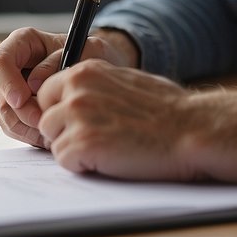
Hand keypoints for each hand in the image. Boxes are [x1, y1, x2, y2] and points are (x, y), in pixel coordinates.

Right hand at [0, 26, 139, 147]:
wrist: (98, 71)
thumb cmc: (92, 55)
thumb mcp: (87, 49)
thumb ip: (59, 61)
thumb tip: (33, 83)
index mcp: (23, 42)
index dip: (7, 83)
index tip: (22, 99)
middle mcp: (11, 64)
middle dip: (21, 112)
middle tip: (45, 122)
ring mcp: (8, 88)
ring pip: (3, 113)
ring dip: (25, 127)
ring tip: (53, 132)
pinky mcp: (13, 109)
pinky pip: (12, 127)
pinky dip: (29, 134)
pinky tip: (49, 136)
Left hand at [36, 61, 236, 182]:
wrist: (191, 129)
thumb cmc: (168, 110)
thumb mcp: (126, 82)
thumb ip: (97, 87)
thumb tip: (77, 99)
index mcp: (86, 71)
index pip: (48, 92)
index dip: (62, 111)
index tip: (80, 123)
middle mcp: (76, 90)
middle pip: (45, 117)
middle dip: (63, 131)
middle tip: (92, 141)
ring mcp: (77, 117)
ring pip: (52, 140)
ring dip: (73, 149)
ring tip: (105, 150)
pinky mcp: (83, 145)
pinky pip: (64, 160)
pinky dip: (82, 166)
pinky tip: (109, 160)